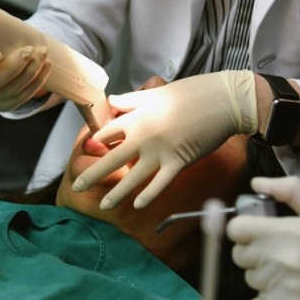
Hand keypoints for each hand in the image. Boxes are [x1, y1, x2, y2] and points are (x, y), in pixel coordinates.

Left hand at [72, 70, 257, 208]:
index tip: (90, 150)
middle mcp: (143, 137)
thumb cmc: (189, 93)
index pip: (108, 133)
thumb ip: (131, 100)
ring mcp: (160, 152)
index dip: (97, 142)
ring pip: (133, 178)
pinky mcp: (178, 163)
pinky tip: (138, 206)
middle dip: (92, 174)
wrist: (222, 100)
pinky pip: (159, 184)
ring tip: (103, 205)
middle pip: (111, 159)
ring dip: (117, 193)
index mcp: (136, 117)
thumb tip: (111, 100)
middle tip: (77, 186)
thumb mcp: (155, 93)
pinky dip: (148, 196)